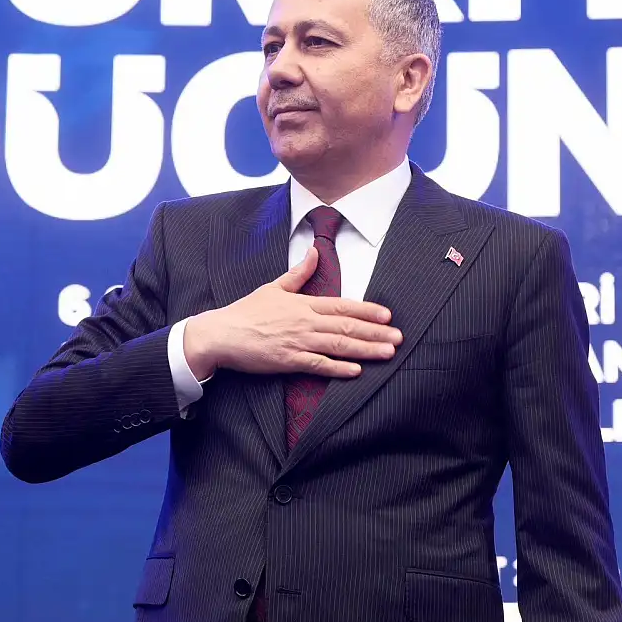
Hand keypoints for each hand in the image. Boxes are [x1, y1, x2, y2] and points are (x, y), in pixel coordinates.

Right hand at [183, 246, 401, 379]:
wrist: (222, 333)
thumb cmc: (247, 311)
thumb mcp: (274, 286)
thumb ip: (298, 272)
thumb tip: (314, 251)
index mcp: (303, 303)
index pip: (342, 305)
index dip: (367, 310)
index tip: (387, 315)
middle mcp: (305, 321)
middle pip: (347, 325)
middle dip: (376, 332)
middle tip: (398, 338)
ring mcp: (298, 342)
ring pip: (338, 345)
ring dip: (365, 349)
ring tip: (387, 353)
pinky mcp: (289, 361)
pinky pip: (318, 365)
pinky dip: (338, 368)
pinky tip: (356, 371)